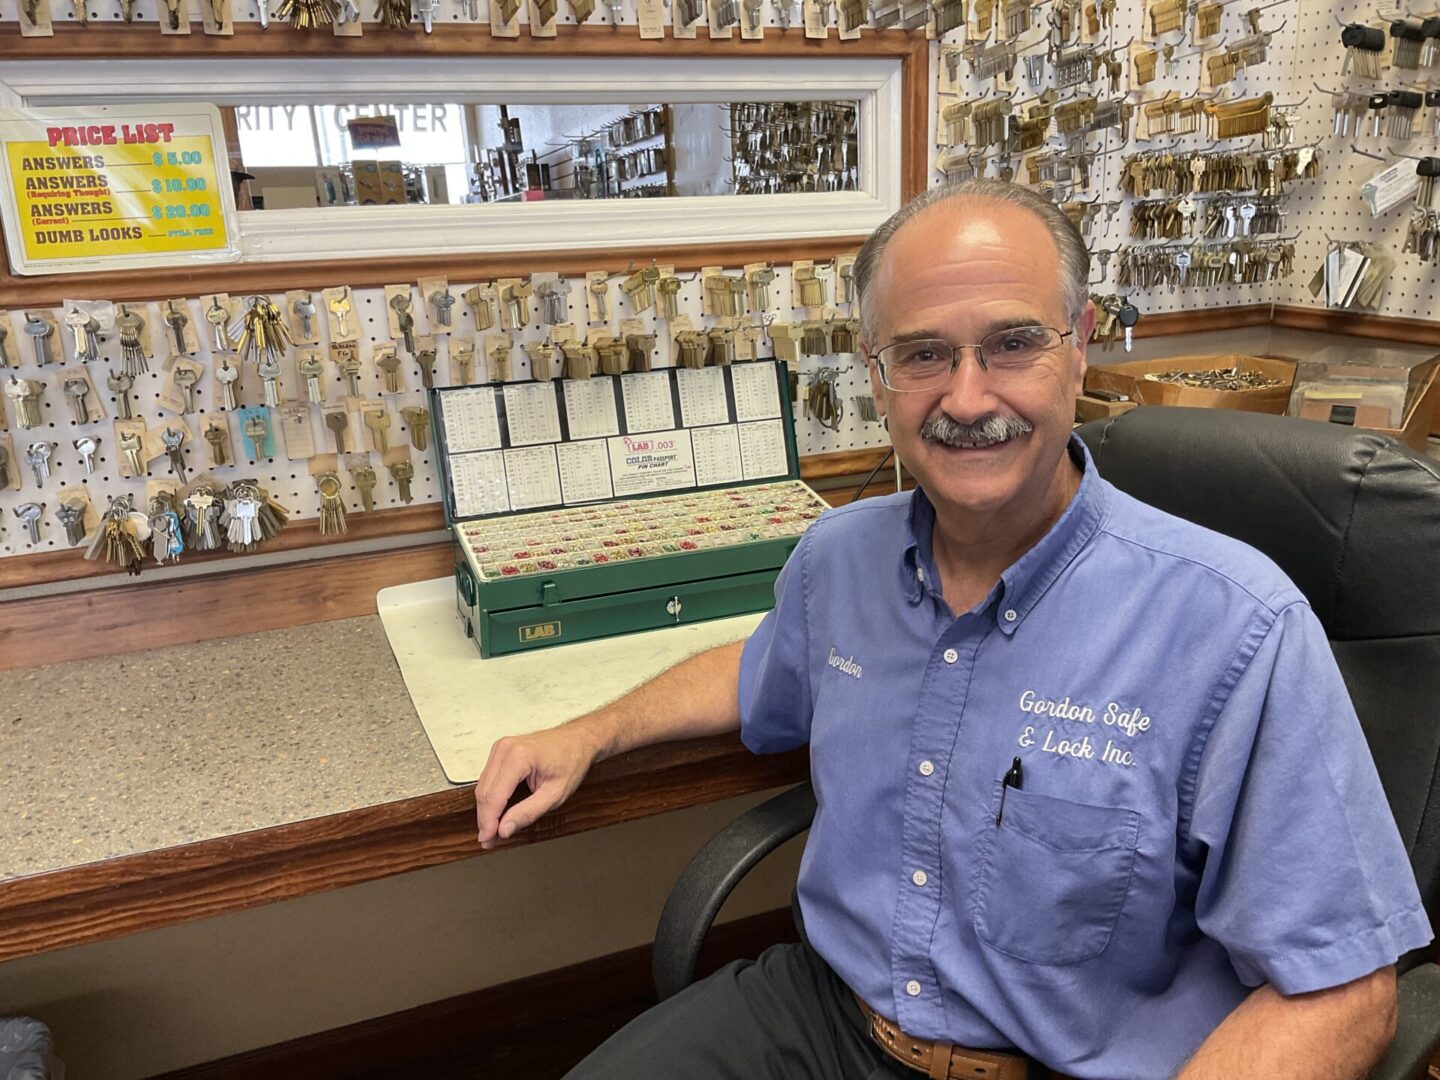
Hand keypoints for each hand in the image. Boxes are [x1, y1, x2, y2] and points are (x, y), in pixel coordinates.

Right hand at [474, 726, 599, 848]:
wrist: (578, 739)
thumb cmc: (572, 761)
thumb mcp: (555, 794)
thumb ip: (528, 813)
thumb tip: (504, 829)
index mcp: (519, 757)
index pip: (494, 796)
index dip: (488, 822)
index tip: (488, 840)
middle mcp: (505, 748)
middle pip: (484, 792)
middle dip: (485, 819)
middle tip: (489, 841)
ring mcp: (501, 747)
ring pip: (482, 786)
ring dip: (485, 810)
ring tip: (492, 830)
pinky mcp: (500, 750)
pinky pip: (488, 778)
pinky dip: (490, 797)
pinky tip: (496, 812)